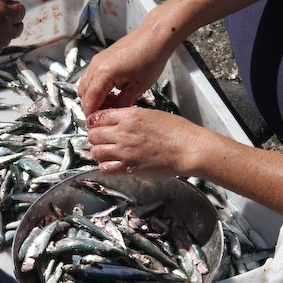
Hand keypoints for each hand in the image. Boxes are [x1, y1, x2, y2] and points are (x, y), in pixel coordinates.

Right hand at [77, 26, 170, 114]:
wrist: (154, 38)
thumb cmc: (149, 60)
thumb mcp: (137, 88)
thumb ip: (121, 104)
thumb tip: (112, 113)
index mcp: (103, 75)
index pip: (89, 101)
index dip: (92, 115)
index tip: (98, 123)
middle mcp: (95, 66)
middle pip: (83, 93)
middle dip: (91, 106)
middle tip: (105, 114)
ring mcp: (97, 60)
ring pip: (86, 84)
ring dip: (93, 96)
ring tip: (111, 102)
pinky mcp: (101, 58)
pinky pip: (92, 76)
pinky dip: (97, 86)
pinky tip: (112, 90)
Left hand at [86, 106, 201, 177]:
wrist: (188, 148)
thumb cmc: (177, 131)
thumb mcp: (152, 114)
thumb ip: (132, 117)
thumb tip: (119, 120)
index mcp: (129, 116)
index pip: (98, 117)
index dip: (95, 122)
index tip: (96, 125)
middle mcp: (123, 132)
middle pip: (93, 135)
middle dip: (95, 137)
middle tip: (101, 140)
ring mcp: (124, 151)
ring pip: (96, 152)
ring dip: (99, 152)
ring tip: (107, 152)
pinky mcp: (129, 167)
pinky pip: (106, 168)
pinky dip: (106, 166)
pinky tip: (113, 164)